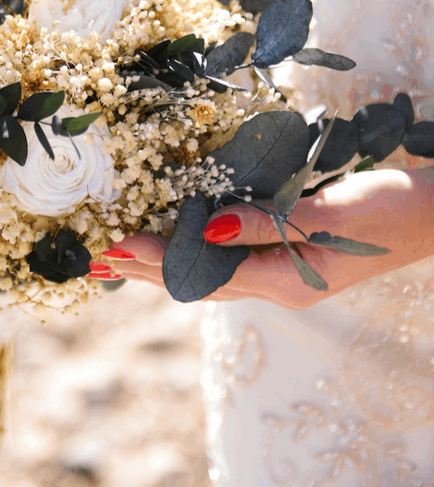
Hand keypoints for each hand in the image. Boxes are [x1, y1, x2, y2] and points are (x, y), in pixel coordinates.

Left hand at [91, 168, 433, 308]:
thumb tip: (207, 229)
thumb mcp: (327, 216)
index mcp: (283, 281)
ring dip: (161, 265)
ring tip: (121, 259)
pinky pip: (225, 262)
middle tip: (97, 264)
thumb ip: (267, 224)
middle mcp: (275, 285)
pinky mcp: (285, 258)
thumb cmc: (384, 213)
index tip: (113, 249)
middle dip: (144, 271)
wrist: (426, 216)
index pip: (202, 274)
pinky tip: (175, 246)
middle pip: (194, 282)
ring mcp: (280, 275)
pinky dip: (192, 255)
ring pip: (206, 274)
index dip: (155, 260)